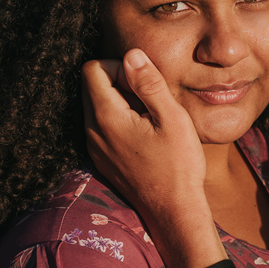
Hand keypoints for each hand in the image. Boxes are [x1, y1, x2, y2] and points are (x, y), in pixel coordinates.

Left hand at [82, 50, 226, 267]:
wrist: (173, 212)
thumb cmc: (178, 165)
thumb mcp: (172, 118)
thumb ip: (149, 83)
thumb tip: (131, 55)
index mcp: (106, 117)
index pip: (92, 68)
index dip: (118, 66)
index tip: (144, 82)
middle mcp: (92, 131)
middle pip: (90, 85)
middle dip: (117, 81)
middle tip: (149, 99)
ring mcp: (94, 147)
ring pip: (95, 105)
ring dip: (118, 101)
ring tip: (148, 118)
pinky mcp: (101, 159)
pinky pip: (100, 126)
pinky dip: (118, 120)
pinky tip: (144, 135)